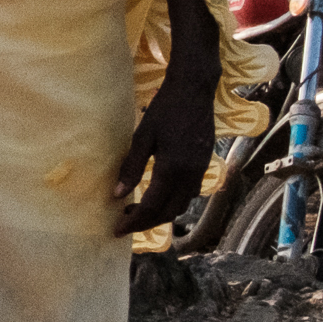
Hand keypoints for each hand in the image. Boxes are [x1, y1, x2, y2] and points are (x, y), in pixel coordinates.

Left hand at [112, 66, 220, 235]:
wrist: (195, 91)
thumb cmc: (164, 110)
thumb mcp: (142, 137)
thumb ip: (132, 167)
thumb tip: (118, 195)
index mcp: (173, 169)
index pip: (153, 207)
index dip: (134, 222)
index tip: (117, 230)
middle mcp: (191, 174)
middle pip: (170, 212)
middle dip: (147, 223)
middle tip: (125, 224)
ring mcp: (201, 170)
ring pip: (182, 204)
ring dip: (161, 214)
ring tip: (137, 211)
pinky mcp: (205, 164)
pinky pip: (189, 192)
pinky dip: (173, 201)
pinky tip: (157, 194)